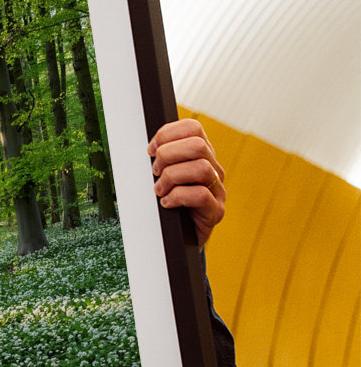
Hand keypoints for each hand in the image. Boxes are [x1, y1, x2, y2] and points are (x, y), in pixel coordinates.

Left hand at [148, 119, 225, 246]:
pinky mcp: (216, 211)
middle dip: (168, 155)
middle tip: (155, 172)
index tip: (150, 150)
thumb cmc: (168, 203)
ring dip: (172, 177)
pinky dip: (177, 197)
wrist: (178, 238)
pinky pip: (201, 195)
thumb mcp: (163, 175)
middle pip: (198, 145)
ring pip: (201, 168)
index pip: (192, 128)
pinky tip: (167, 203)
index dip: (167, 134)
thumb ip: (161, 158)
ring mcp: (218, 190)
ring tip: (159, 190)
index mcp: (201, 155)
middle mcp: (213, 169)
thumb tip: (148, 148)